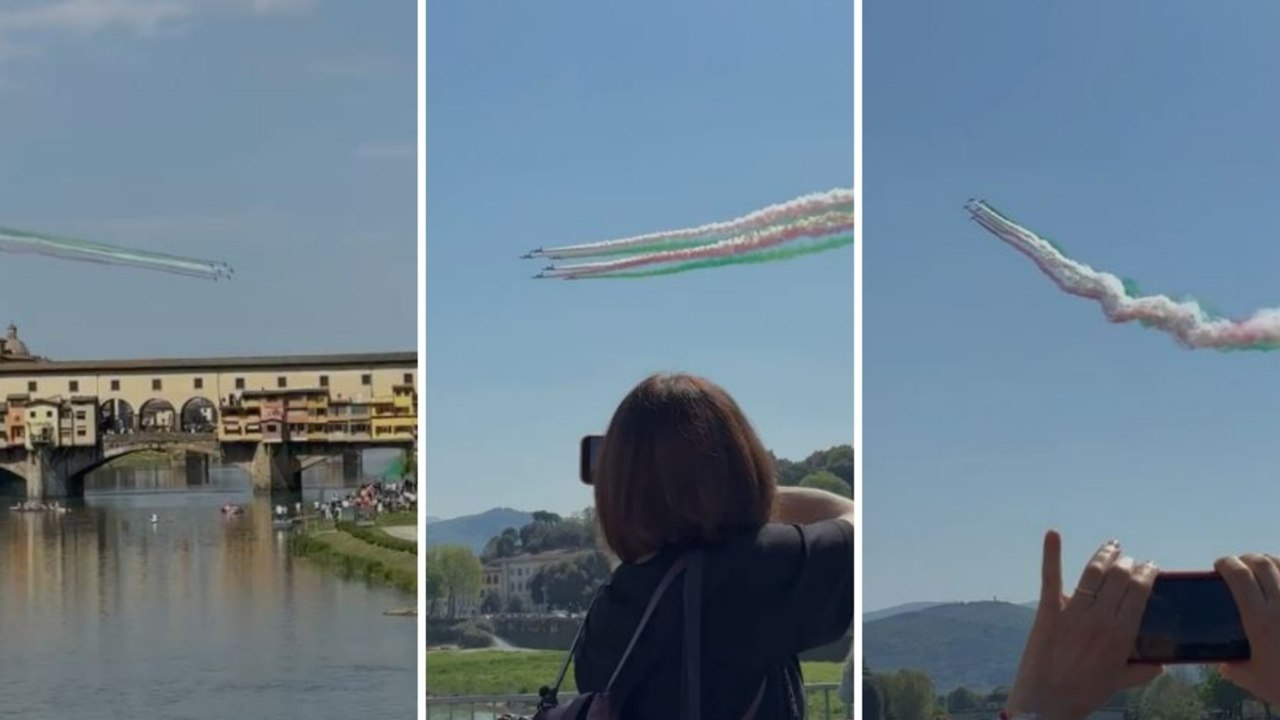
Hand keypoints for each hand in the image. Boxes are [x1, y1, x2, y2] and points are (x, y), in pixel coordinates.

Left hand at [1006, 531, 1160, 719]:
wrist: (1047, 704)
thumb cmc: (1084, 694)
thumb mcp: (1120, 682)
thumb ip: (1143, 671)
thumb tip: (1162, 663)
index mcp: (1122, 634)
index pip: (1140, 592)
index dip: (1146, 574)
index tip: (1150, 566)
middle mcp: (1101, 619)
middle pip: (1120, 578)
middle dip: (1128, 564)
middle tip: (1129, 559)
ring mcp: (1074, 613)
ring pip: (1094, 573)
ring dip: (1105, 555)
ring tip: (1112, 546)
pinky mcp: (1048, 612)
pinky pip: (1051, 578)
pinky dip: (1051, 554)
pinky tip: (1053, 533)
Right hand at [1215, 554, 1279, 704]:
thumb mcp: (1253, 680)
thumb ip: (1233, 668)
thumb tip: (1223, 662)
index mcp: (1259, 620)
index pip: (1239, 575)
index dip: (1226, 563)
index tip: (1219, 565)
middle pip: (1261, 563)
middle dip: (1245, 558)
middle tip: (1239, 565)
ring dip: (1268, 560)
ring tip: (1262, 566)